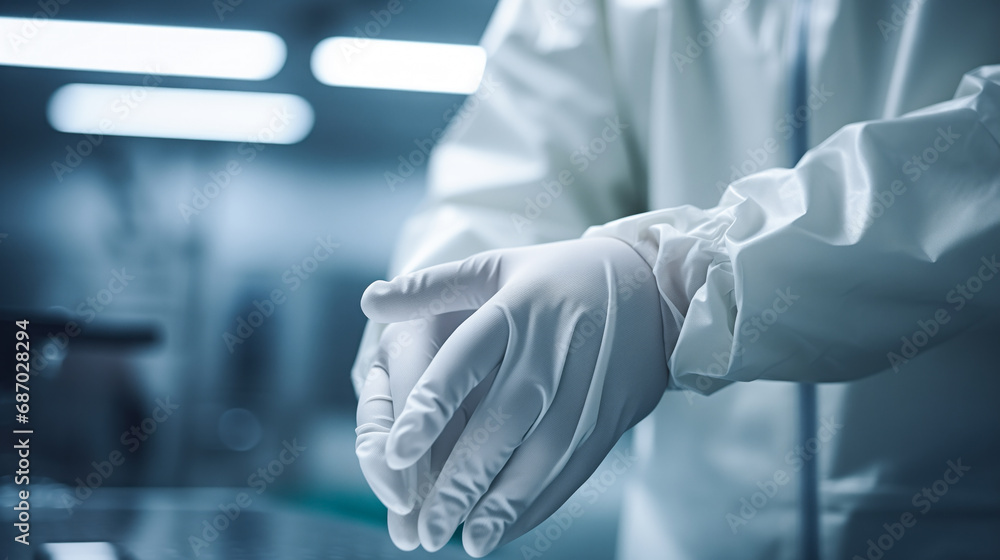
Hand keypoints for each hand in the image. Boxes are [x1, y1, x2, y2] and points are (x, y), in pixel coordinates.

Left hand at [361, 237, 668, 555]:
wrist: (654, 290)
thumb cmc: (558, 276)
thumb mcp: (498, 266)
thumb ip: (432, 287)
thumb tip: (368, 300)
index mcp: (516, 310)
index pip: (465, 362)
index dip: (431, 407)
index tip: (396, 451)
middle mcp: (552, 353)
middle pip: (503, 423)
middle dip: (464, 479)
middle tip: (425, 527)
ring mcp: (587, 390)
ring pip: (541, 456)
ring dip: (504, 504)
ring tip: (467, 542)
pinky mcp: (608, 419)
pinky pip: (572, 469)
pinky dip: (540, 503)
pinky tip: (507, 529)